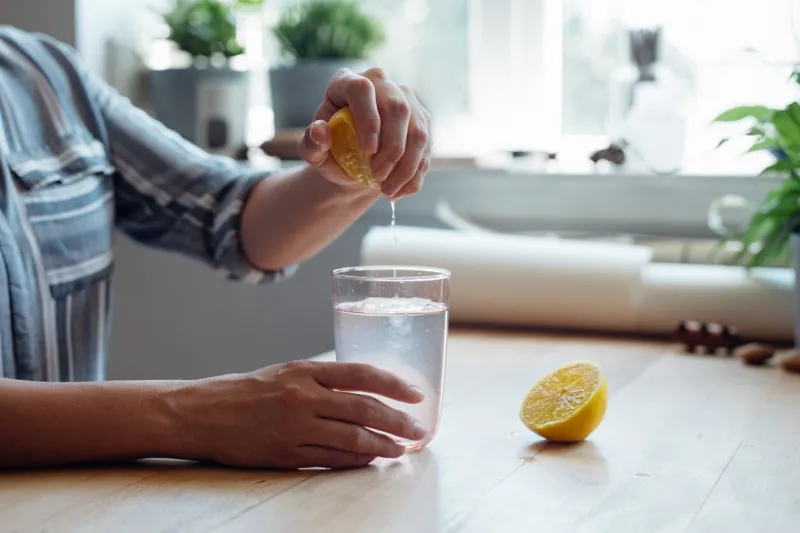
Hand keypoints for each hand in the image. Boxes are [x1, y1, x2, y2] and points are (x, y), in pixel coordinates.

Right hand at [171, 360, 426, 468]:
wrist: (202, 413)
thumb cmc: (246, 391)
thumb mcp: (285, 373)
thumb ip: (321, 381)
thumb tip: (362, 392)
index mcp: (305, 371)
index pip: (361, 374)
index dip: (393, 385)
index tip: (416, 394)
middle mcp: (304, 396)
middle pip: (364, 408)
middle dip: (397, 420)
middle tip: (418, 429)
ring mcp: (296, 426)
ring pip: (352, 437)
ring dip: (383, 444)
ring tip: (402, 448)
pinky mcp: (287, 452)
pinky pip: (331, 458)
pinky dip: (356, 460)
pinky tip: (372, 459)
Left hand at [297, 67, 431, 200]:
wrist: (354, 163)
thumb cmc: (332, 151)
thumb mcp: (314, 151)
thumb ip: (311, 143)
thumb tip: (320, 131)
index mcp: (348, 82)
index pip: (362, 90)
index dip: (368, 119)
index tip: (367, 150)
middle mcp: (382, 84)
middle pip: (397, 108)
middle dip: (392, 148)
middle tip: (378, 176)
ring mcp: (406, 100)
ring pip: (418, 131)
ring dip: (406, 166)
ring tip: (388, 190)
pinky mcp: (422, 121)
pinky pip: (427, 148)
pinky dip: (415, 174)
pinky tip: (399, 191)